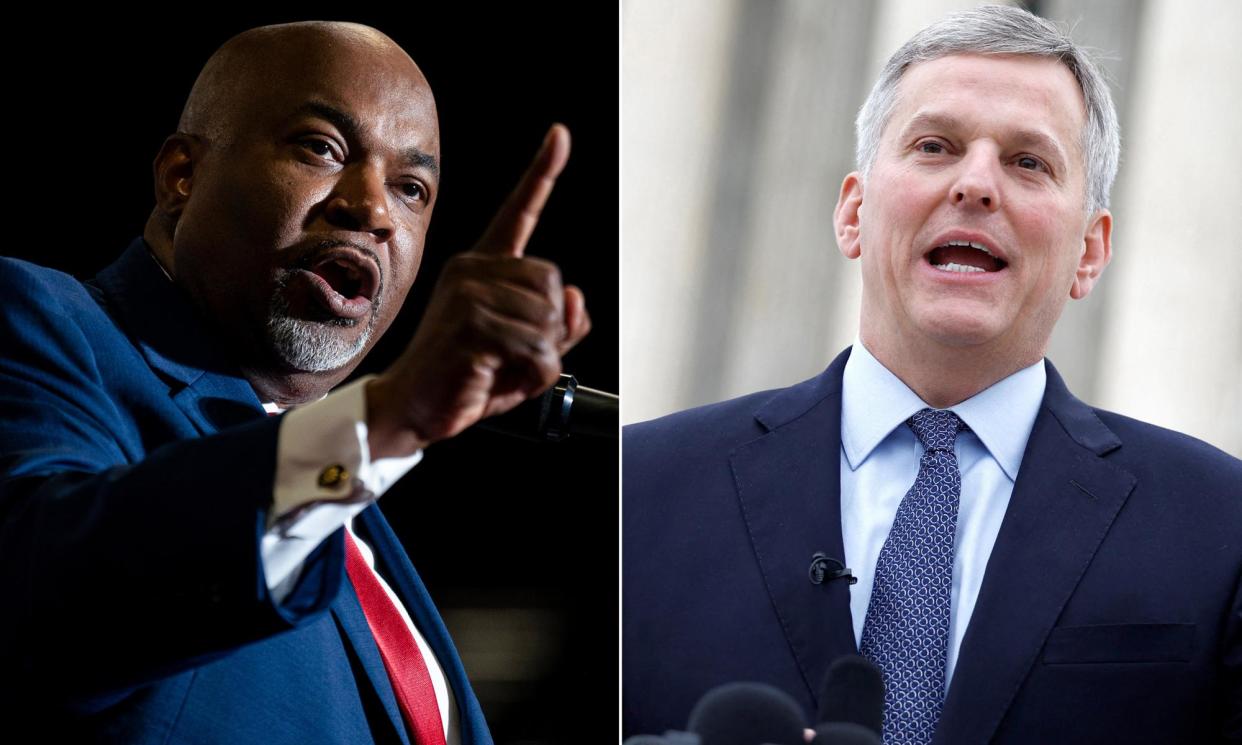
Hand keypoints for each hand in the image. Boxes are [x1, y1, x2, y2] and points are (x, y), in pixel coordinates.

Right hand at [365, 124, 590, 457]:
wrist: (414, 408)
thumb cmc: (466, 379)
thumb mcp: (522, 351)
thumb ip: (557, 326)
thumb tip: (577, 299)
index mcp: (482, 268)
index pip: (517, 214)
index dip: (542, 174)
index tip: (561, 134)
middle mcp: (472, 271)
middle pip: (555, 286)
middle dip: (550, 332)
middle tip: (512, 357)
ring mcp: (469, 295)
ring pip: (551, 322)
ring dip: (541, 360)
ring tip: (501, 370)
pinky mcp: (471, 326)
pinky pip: (540, 351)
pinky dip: (534, 377)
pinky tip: (499, 381)